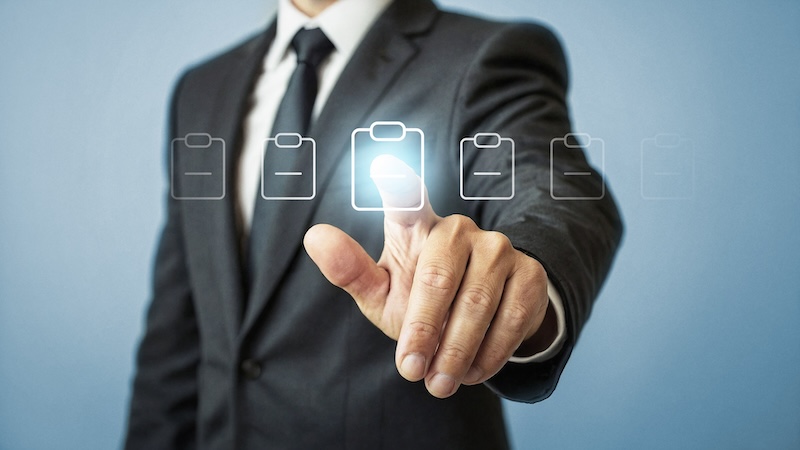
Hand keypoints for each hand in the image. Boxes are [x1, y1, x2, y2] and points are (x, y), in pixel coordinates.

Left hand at [303, 155, 550, 397]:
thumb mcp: (382, 292)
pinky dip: (489, 353)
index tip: (383, 168)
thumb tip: (314, 236)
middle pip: (438, 278)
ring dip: (456, 351)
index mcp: (415, 227)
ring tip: (439, 383)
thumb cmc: (419, 300)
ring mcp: (498, 248)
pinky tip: (472, 371)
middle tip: (410, 371)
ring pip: (477, 303)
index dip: (398, 185)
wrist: (480, 319)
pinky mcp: (529, 274)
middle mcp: (458, 229)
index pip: (406, 202)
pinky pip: (511, 318)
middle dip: (423, 331)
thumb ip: (350, 271)